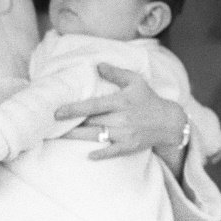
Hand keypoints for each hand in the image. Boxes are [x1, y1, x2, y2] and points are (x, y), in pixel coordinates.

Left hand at [54, 63, 186, 159]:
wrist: (170, 122)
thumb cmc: (148, 99)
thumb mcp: (135, 81)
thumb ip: (115, 73)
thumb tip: (97, 65)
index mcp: (120, 102)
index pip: (93, 106)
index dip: (74, 109)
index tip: (57, 112)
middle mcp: (121, 119)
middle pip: (90, 123)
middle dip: (70, 124)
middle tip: (50, 125)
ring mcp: (125, 134)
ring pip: (96, 137)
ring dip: (77, 137)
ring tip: (59, 136)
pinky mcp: (129, 146)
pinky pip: (112, 152)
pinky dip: (100, 154)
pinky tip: (88, 155)